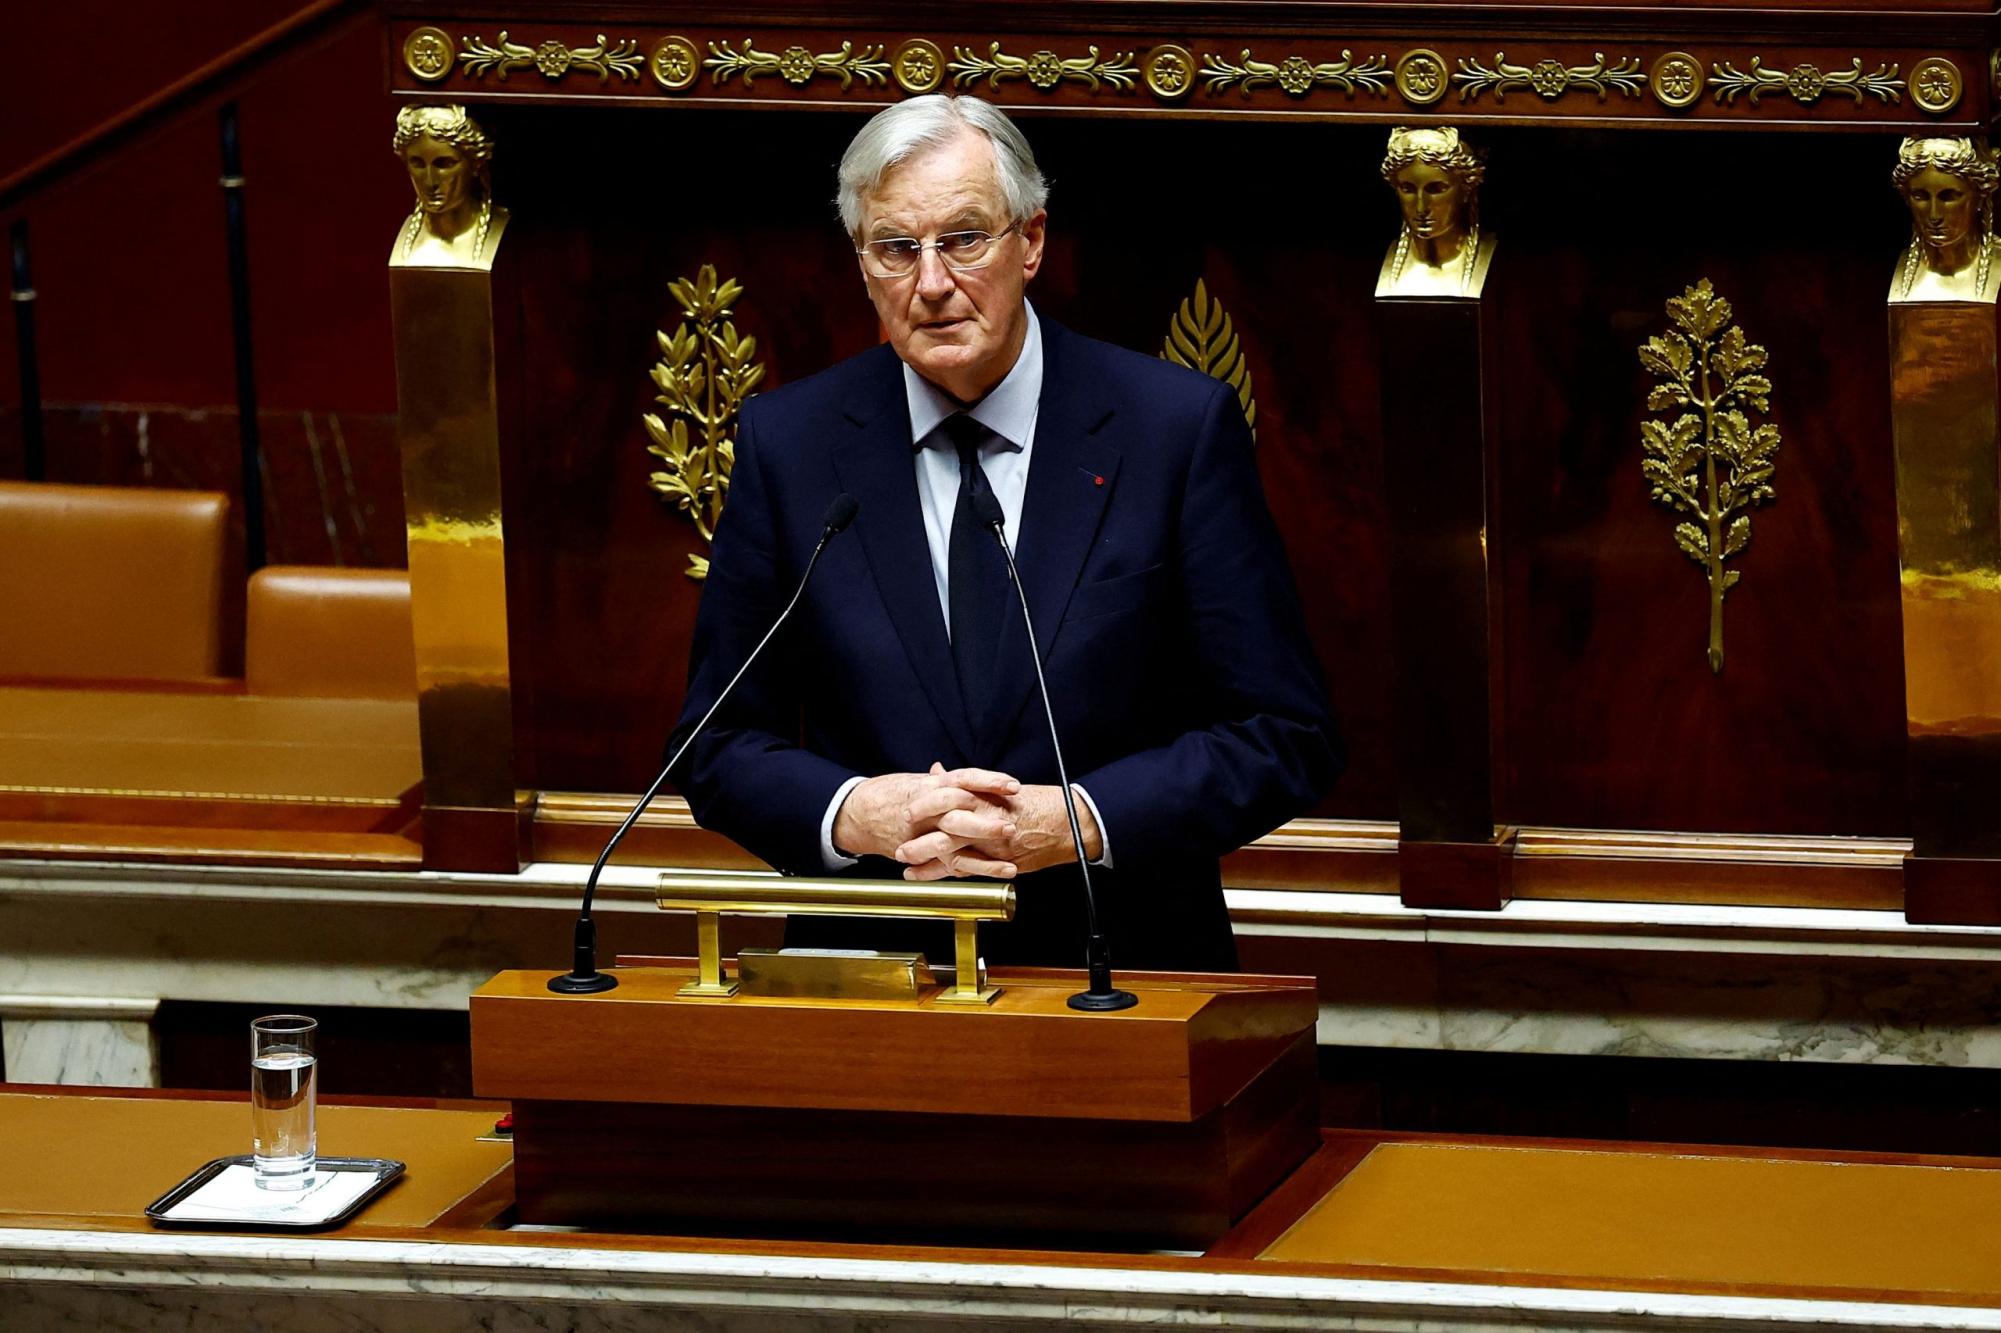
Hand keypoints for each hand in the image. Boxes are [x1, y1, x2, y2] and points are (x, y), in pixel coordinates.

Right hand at [832, 766, 1020, 873]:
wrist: (856, 813)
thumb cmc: (889, 794)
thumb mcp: (918, 782)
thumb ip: (944, 782)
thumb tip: (969, 778)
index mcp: (929, 787)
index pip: (963, 779)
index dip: (989, 782)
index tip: (1013, 786)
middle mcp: (926, 810)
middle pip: (958, 813)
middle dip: (985, 822)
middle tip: (1011, 826)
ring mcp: (921, 834)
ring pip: (953, 844)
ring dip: (983, 855)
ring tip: (1008, 860)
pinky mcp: (918, 854)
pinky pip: (945, 865)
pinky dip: (970, 871)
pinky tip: (992, 874)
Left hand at [897, 767, 1102, 880]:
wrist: (1069, 822)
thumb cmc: (1038, 803)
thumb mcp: (1000, 786)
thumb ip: (967, 783)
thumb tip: (940, 771)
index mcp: (984, 796)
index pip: (946, 800)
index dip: (923, 807)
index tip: (906, 812)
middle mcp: (986, 818)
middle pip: (944, 827)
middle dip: (919, 839)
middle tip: (899, 845)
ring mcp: (992, 841)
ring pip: (952, 851)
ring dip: (928, 860)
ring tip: (908, 866)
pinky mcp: (1001, 860)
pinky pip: (970, 869)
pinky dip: (950, 874)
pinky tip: (935, 878)